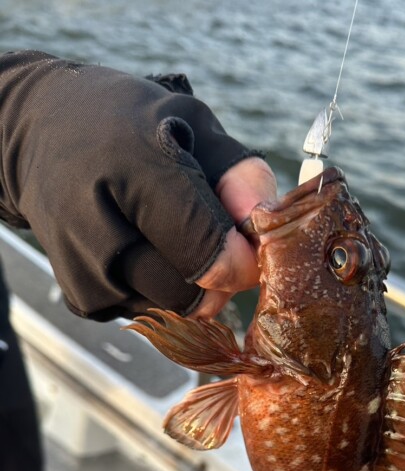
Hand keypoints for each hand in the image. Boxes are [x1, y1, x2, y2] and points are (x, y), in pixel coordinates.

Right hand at [0, 51, 275, 319]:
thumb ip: (240, 174)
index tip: (252, 250)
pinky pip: (148, 314)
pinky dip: (162, 292)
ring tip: (173, 237)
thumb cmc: (128, 125)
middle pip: (187, 291)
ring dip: (191, 285)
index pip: (201, 247)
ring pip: (170, 308)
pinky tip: (146, 251)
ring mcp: (81, 266)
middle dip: (218, 276)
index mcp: (130, 166)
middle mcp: (93, 222)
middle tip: (219, 242)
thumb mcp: (191, 123)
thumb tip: (267, 225)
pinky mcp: (80, 298)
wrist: (40, 136)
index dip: (241, 260)